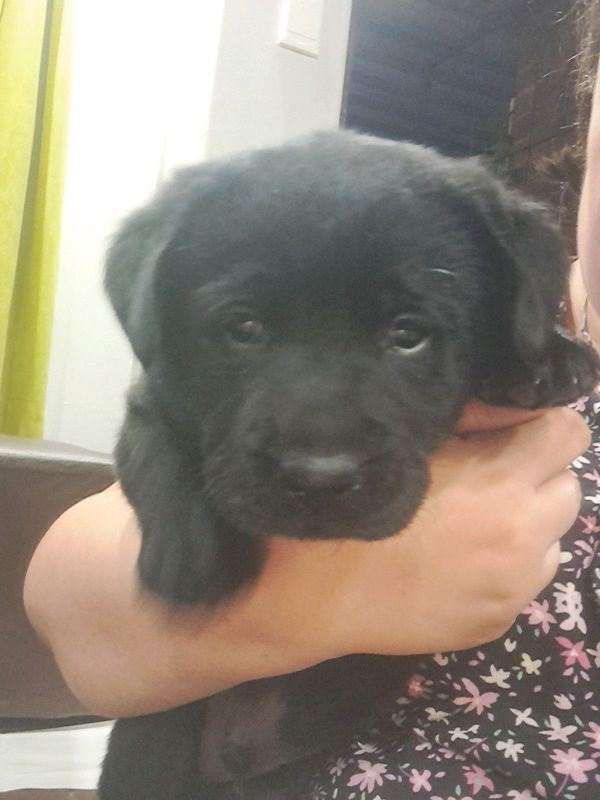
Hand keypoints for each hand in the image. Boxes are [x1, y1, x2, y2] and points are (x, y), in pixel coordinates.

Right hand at [247, 406, 587, 661]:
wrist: (314, 593)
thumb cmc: (352, 505)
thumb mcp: (406, 443)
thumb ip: (468, 417)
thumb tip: (509, 406)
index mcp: (498, 479)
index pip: (569, 432)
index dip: (542, 426)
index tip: (510, 432)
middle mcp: (521, 533)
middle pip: (569, 485)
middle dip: (537, 474)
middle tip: (490, 476)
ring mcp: (515, 584)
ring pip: (555, 537)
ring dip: (528, 522)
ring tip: (476, 523)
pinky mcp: (500, 620)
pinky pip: (529, 580)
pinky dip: (510, 565)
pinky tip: (462, 563)